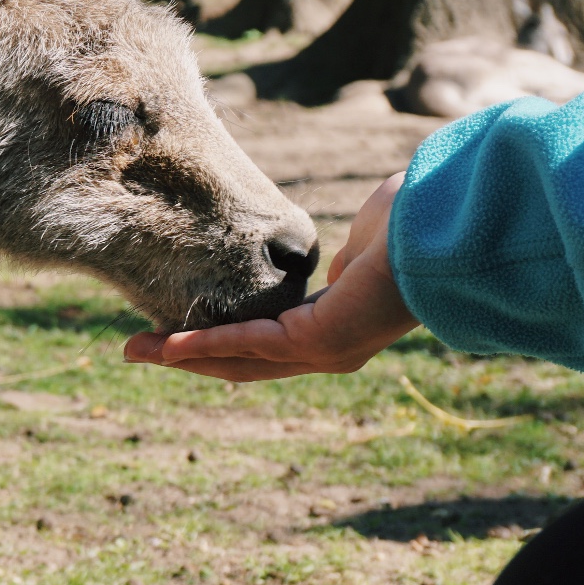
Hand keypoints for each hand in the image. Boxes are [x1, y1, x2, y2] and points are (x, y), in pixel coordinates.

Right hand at [123, 174, 417, 380]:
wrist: (449, 228)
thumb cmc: (415, 224)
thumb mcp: (363, 243)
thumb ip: (342, 261)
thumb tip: (336, 266)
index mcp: (337, 324)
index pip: (266, 341)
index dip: (218, 339)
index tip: (178, 331)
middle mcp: (328, 349)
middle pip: (241, 361)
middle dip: (185, 357)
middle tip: (138, 352)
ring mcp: (324, 351)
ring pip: (237, 359)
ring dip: (180, 357)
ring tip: (134, 352)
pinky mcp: (318, 341)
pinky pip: (248, 344)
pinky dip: (204, 345)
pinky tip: (167, 346)